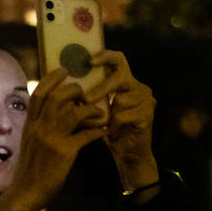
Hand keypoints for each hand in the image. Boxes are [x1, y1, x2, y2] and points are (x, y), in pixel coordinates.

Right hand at [0, 68, 106, 210]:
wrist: (27, 192)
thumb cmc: (30, 168)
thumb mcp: (30, 141)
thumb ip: (40, 125)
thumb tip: (54, 111)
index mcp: (30, 123)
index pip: (39, 93)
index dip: (52, 78)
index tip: (64, 70)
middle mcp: (39, 127)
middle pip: (58, 97)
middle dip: (75, 91)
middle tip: (85, 94)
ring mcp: (51, 138)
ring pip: (73, 112)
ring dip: (90, 110)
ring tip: (98, 113)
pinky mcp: (64, 152)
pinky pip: (86, 135)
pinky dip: (97, 131)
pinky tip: (104, 131)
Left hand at [81, 50, 158, 191]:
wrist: (128, 154)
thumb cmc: (110, 129)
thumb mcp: (98, 108)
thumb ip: (89, 93)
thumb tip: (63, 80)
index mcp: (127, 82)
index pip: (118, 59)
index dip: (105, 56)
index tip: (89, 61)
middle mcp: (139, 88)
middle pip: (120, 76)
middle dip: (101, 88)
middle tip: (86, 100)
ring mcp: (147, 101)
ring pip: (120, 99)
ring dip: (106, 114)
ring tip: (102, 124)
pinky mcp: (148, 115)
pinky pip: (123, 116)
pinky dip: (113, 125)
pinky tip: (112, 132)